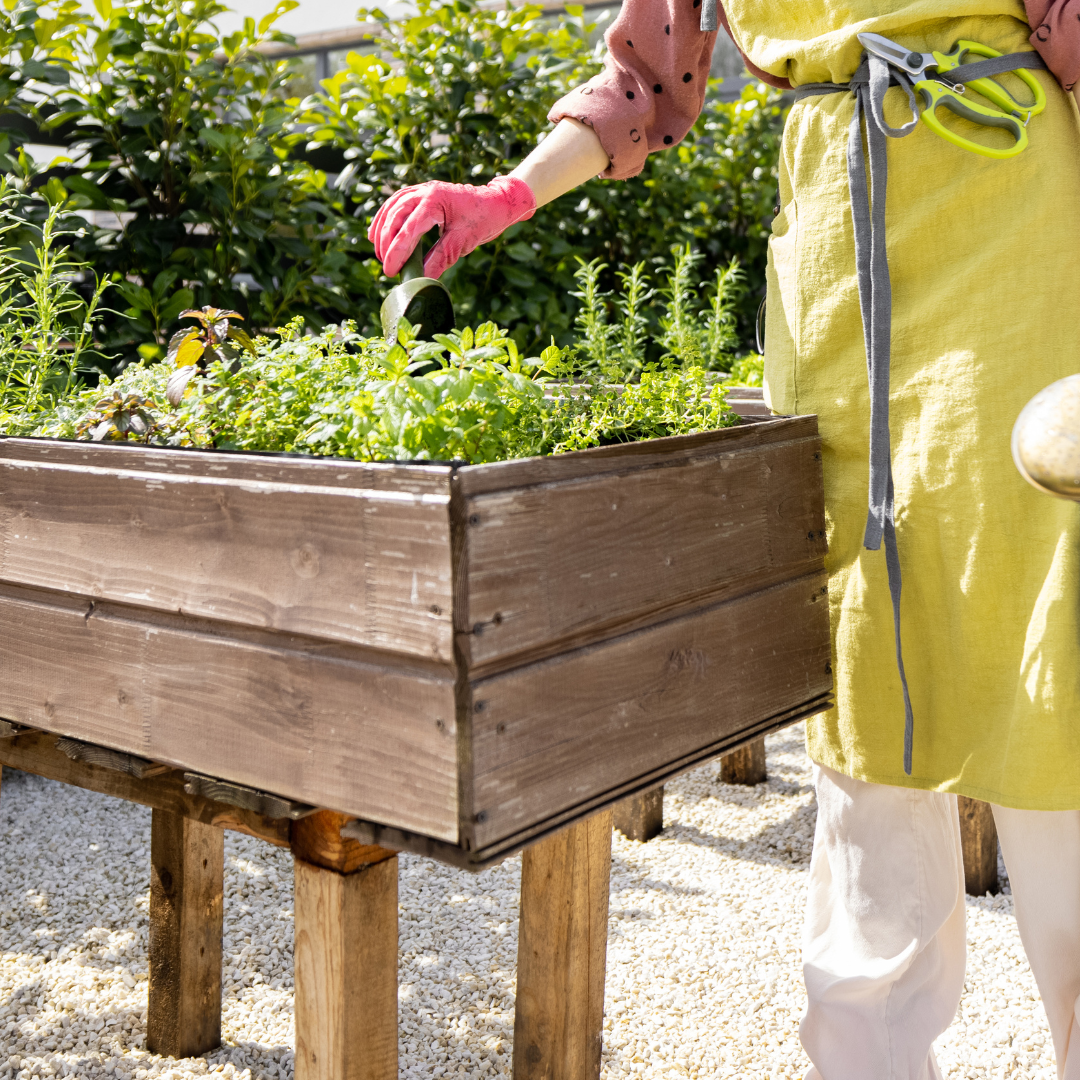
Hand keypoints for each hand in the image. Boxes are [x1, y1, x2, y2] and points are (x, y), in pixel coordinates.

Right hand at [368, 175, 536, 278]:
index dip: (397, 252)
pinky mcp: (422, 193)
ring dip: (382, 229)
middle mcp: (425, 191)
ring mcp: (422, 190)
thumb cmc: (483, 220)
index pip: (409, 229)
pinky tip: (379, 233)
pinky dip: (386, 218)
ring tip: (378, 251)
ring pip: (392, 207)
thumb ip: (441, 259)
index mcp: (436, 201)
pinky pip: (397, 203)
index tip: (390, 271)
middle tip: (385, 266)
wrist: (496, 202)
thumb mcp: (463, 242)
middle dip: (387, 242)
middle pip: (395, 215)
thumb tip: (422, 278)